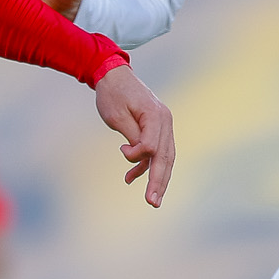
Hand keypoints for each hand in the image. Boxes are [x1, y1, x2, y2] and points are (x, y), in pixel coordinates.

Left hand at [94, 64, 174, 206]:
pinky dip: (149, 165)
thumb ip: (132, 136)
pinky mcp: (159, 128)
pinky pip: (159, 151)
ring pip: (166, 157)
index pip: (152, 146)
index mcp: (155, 115)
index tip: (121, 149)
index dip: (136, 156)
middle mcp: (165, 120)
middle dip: (159, 182)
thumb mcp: (117, 116)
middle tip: (152, 202)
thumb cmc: (112, 94)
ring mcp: (165, 124)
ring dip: (159, 179)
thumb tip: (141, 154)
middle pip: (165, 156)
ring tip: (153, 200)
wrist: (114, 75)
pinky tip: (133, 177)